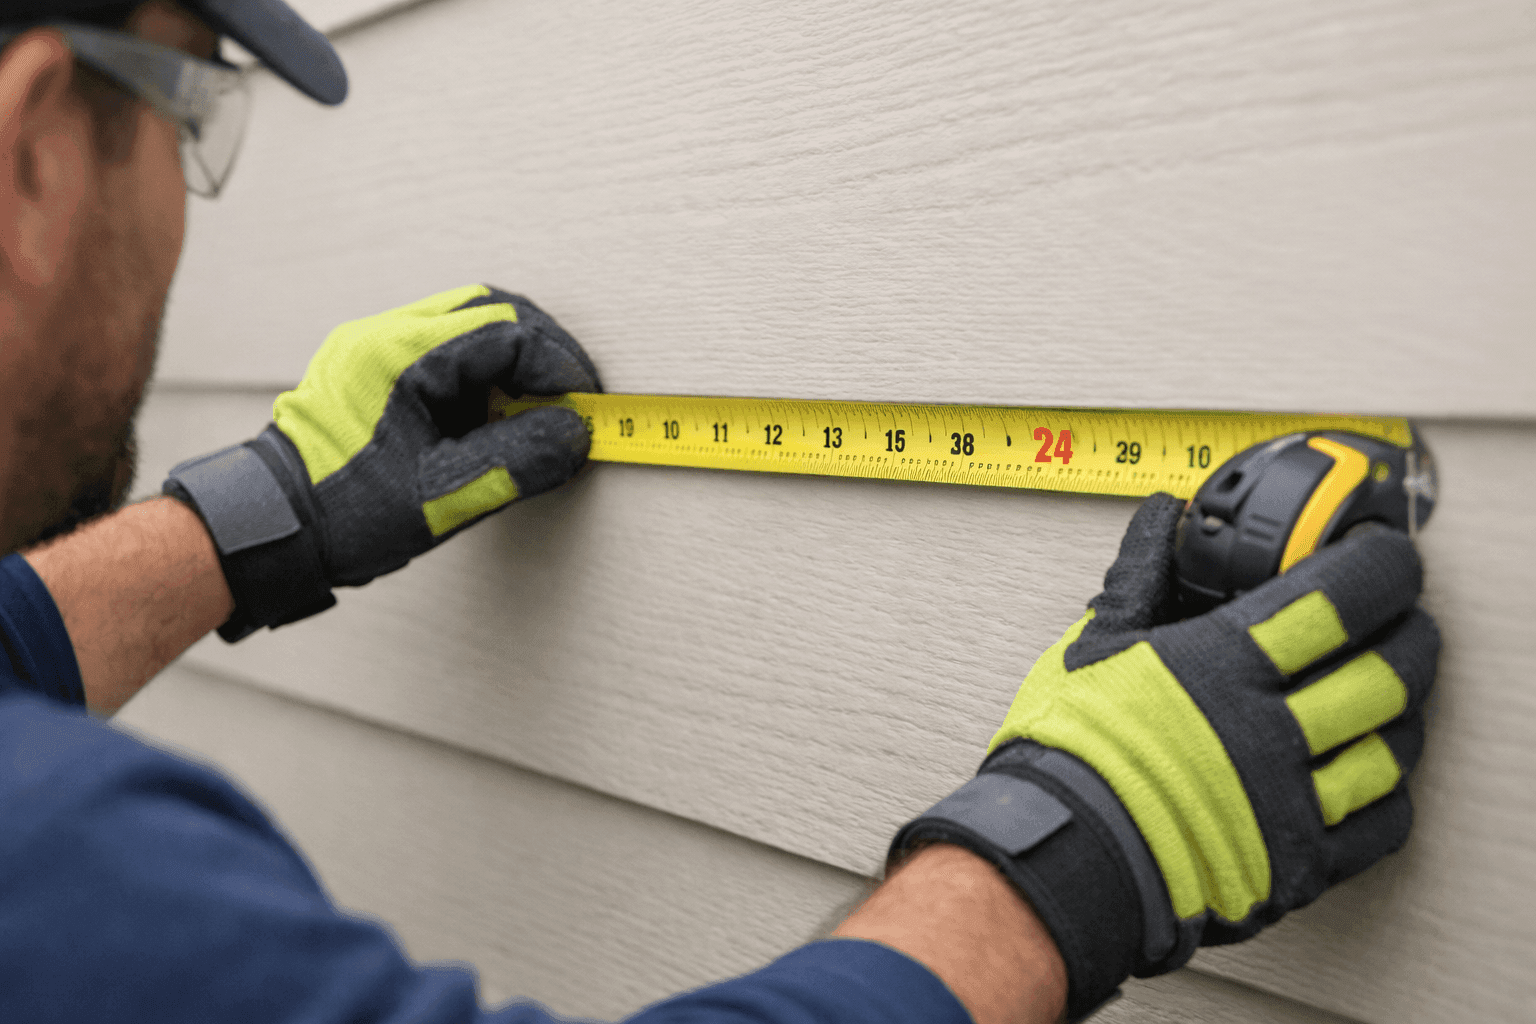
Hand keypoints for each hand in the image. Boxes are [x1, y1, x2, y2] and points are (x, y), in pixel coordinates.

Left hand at [164, 285, 600, 640]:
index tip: (585, 406)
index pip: (508, 332)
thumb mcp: (446, 495)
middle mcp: (384, 334)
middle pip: (492, 310)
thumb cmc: (344, 514)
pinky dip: (484, 372)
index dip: (558, 366)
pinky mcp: (373, 367)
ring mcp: (375, 346)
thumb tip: (576, 432)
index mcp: (400, 354)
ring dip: (515, 360)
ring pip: (470, 323)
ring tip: (539, 411)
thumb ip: (520, 459)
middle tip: (574, 399)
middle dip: (544, 352)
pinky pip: (444, 347)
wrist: (276, 529)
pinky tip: (496, 415)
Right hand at [891, 493, 1439, 1020]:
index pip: (1334, 601)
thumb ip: (1140, 576)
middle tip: (1404, 616)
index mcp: (1219, 667)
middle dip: (1410, 632)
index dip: (1379, 569)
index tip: (1387, 557)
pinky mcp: (1298, 863)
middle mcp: (1266, 731)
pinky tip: (1377, 766)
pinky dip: (1393, 788)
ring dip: (1406, 708)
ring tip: (1393, 686)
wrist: (1058, 853)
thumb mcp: (1094, 646)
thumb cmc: (1069, 753)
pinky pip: (1381, 823)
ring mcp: (1289, 801)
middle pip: (1385, 670)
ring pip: (1393, 745)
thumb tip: (1162, 519)